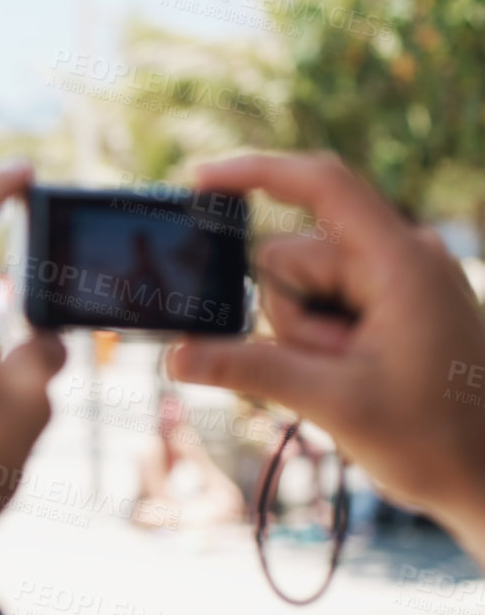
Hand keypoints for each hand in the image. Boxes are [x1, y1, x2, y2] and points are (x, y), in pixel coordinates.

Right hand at [168, 152, 484, 541]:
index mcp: (399, 263)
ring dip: (303, 339)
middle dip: (288, 317)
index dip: (257, 173)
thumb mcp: (335, 403)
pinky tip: (348, 380)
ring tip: (348, 381)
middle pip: (292, 258)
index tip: (199, 181)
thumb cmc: (437, 441)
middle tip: (331, 370)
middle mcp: (399, 259)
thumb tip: (177, 355)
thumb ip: (251, 370)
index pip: (323, 186)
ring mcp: (395, 284)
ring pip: (300, 290)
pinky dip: (317, 345)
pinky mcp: (390, 309)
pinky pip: (323, 310)